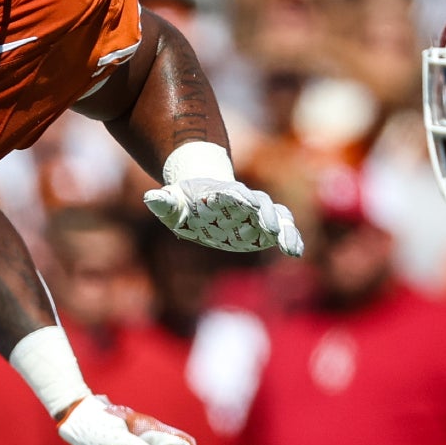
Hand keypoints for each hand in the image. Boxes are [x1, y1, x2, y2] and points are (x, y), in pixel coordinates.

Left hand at [144, 178, 303, 256]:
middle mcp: (242, 200)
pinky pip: (283, 230)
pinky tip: (296, 252)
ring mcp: (256, 213)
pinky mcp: (264, 227)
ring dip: (285, 229)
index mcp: (219, 193)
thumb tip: (149, 197)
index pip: (229, 192)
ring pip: (277, 215)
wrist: (203, 199)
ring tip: (291, 248)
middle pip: (259, 202)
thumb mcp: (172, 203)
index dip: (236, 195)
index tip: (245, 200)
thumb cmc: (185, 202)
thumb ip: (163, 202)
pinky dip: (291, 238)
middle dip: (265, 214)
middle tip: (269, 228)